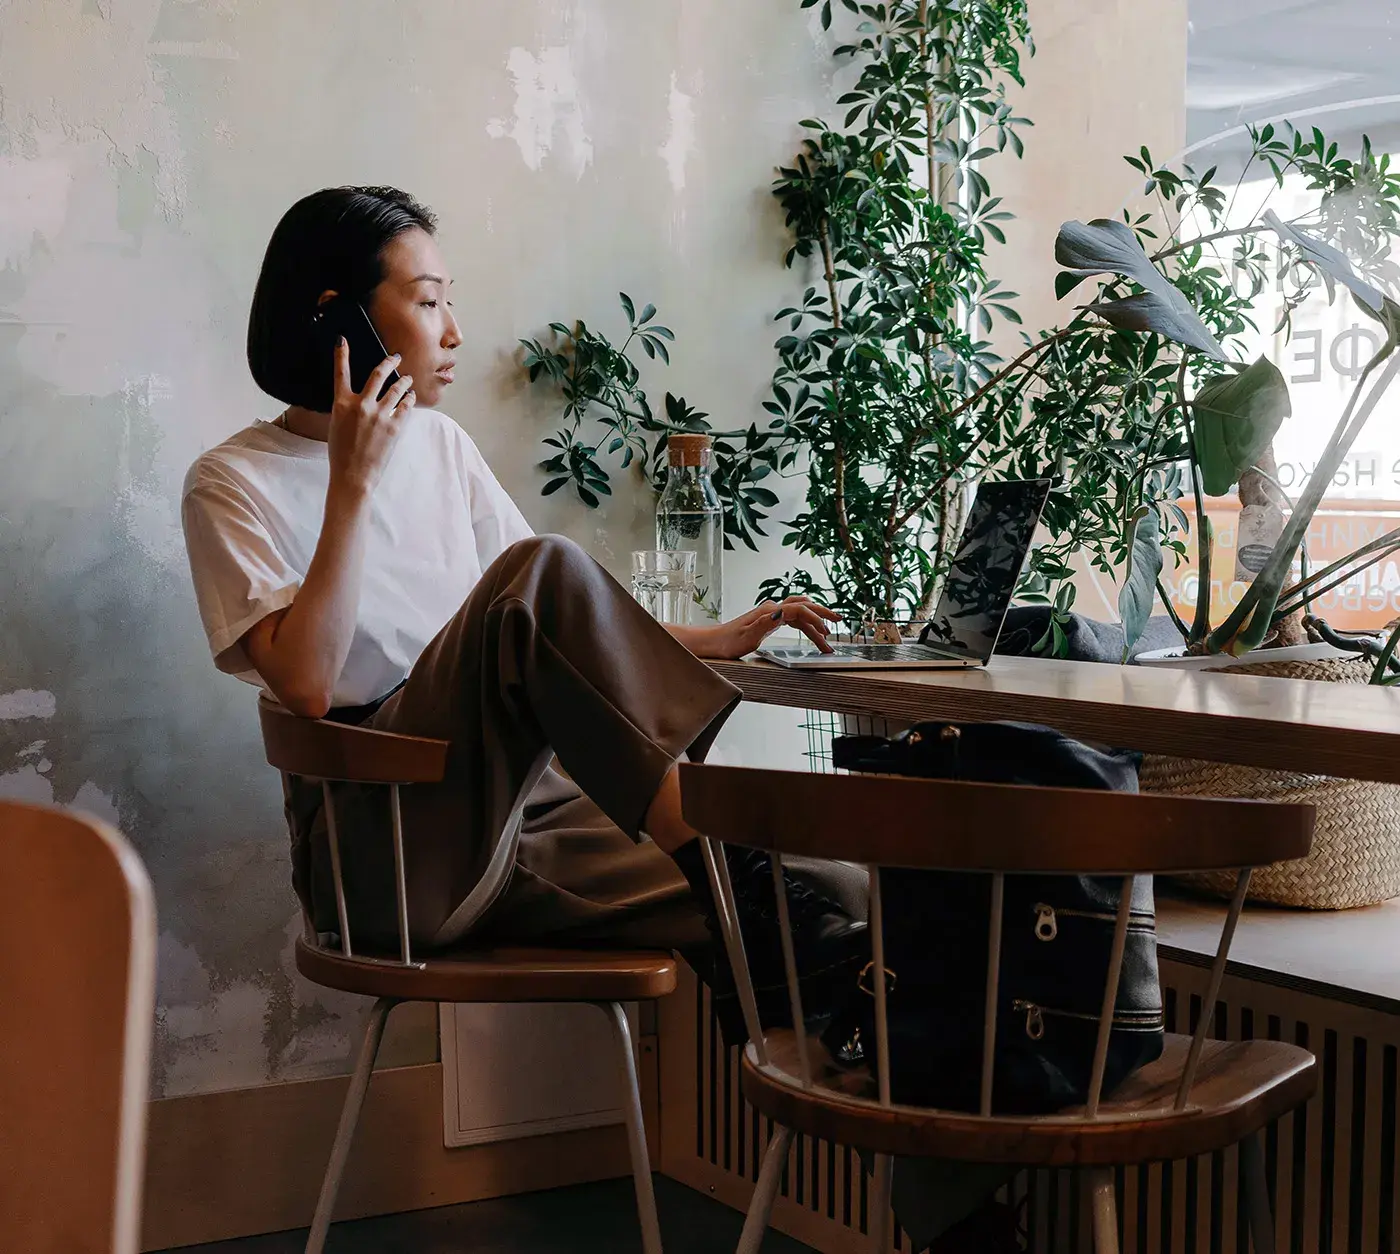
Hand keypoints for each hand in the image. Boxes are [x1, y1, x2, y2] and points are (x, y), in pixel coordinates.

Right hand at [326, 339, 415, 497]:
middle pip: (378, 374)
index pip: (340, 372)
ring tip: (408, 378)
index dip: (341, 354)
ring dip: (404, 381)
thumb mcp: (337, 425)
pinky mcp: (394, 426)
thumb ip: (348, 408)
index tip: (342, 340)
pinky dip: (409, 399)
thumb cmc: (342, 453)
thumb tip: (358, 398)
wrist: (353, 475)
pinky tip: (411, 397)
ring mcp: (379, 415)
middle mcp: (361, 405)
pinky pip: (406, 406)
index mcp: (341, 404)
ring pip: (397, 388)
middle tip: (396, 357)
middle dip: (389, 362)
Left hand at [708, 596, 840, 658]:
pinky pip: (793, 619)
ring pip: (800, 613)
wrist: (715, 642)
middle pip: (804, 606)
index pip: (799, 610)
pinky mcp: (770, 620)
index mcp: (770, 611)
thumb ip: (765, 624)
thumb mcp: (747, 637)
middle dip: (822, 613)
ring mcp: (771, 613)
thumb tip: (782, 612)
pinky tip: (812, 633)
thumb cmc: (729, 642)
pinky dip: (806, 625)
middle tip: (839, 622)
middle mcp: (772, 609)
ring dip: (815, 623)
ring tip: (828, 637)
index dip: (815, 619)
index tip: (826, 632)